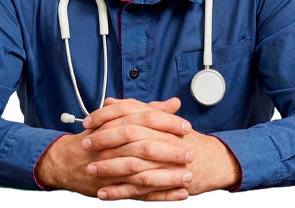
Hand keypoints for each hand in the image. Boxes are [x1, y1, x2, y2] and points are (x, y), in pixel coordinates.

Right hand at [35, 98, 192, 200]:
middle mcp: (114, 142)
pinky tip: (178, 195)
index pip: (146, 118)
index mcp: (118, 121)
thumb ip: (150, 109)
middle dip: (170, 151)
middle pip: (145, 145)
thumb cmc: (100, 134)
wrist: (70, 158)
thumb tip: (174, 103)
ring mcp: (112, 165)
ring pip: (142, 171)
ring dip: (167, 176)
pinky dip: (159, 195)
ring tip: (188, 176)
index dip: (168, 122)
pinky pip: (138, 193)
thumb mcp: (122, 117)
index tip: (186, 127)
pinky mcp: (112, 185)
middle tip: (190, 153)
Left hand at [83, 97, 241, 199]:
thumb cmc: (181, 138)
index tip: (88, 122)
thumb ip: (134, 109)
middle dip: (103, 141)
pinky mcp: (164, 181)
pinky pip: (138, 187)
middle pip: (128, 136)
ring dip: (108, 167)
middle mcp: (160, 136)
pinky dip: (119, 191)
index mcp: (157, 120)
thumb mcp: (158, 118)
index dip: (106, 116)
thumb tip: (110, 101)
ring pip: (131, 163)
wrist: (209, 159)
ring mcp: (163, 160)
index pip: (128, 112)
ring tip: (90, 170)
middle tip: (85, 145)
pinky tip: (103, 193)